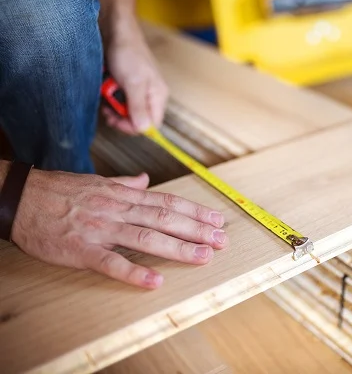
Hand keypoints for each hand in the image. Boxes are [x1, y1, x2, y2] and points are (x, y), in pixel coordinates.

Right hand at [11, 170, 227, 288]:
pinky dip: (134, 272)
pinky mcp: (82, 250)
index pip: (166, 202)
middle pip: (164, 219)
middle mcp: (118, 210)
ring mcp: (101, 230)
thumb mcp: (97, 182)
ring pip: (146, 238)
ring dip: (178, 248)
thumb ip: (125, 184)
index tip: (216, 219)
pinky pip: (111, 263)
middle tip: (221, 240)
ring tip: (203, 256)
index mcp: (122, 196)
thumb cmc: (59, 190)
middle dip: (196, 230)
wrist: (21, 198)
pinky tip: (155, 281)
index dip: (194, 211)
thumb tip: (146, 180)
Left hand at [102, 24, 168, 133]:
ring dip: (112, 105)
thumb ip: (139, 107)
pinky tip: (105, 89)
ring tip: (106, 93)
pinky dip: (109, 96)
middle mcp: (150, 96)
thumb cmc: (128, 52)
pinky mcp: (126, 86)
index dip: (134, 127)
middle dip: (120, 115)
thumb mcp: (133, 83)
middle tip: (108, 109)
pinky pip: (117, 100)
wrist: (115, 31)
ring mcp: (138, 91)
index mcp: (158, 97)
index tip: (118, 121)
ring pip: (125, 110)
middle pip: (137, 120)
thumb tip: (145, 129)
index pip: (152, 125)